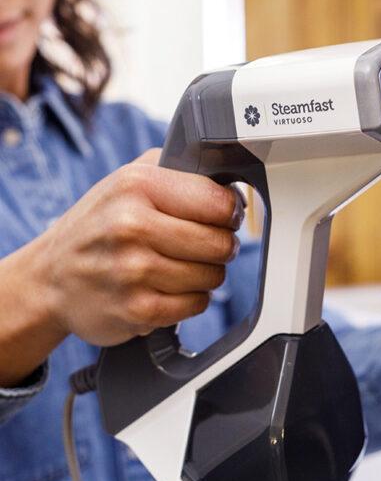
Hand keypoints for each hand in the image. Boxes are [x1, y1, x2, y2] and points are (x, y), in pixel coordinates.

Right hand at [33, 148, 241, 346]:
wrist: (50, 279)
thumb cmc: (99, 227)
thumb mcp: (128, 180)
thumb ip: (178, 171)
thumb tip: (230, 185)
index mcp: (136, 185)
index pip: (220, 203)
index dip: (230, 214)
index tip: (223, 219)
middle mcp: (131, 225)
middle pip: (221, 243)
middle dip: (220, 247)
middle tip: (200, 246)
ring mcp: (133, 270)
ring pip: (213, 276)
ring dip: (204, 275)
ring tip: (176, 266)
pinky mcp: (137, 308)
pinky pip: (197, 304)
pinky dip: (190, 299)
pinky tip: (166, 288)